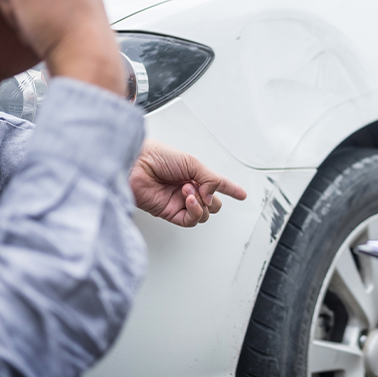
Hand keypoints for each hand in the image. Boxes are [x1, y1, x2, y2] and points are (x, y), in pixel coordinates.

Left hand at [130, 140, 247, 227]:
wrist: (135, 165)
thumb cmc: (156, 156)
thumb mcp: (191, 162)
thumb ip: (210, 179)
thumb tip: (214, 197)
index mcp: (194, 174)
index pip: (217, 184)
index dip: (231, 189)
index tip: (242, 194)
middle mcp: (188, 189)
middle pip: (213, 204)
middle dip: (213, 198)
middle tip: (202, 188)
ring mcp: (179, 202)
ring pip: (204, 214)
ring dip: (201, 203)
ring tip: (188, 190)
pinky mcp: (170, 213)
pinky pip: (190, 220)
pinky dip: (194, 211)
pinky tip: (188, 200)